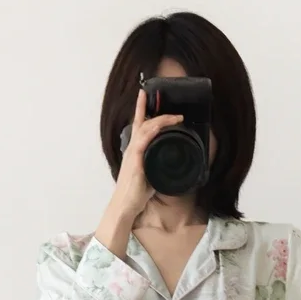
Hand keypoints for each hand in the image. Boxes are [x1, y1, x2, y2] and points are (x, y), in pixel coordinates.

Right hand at [112, 86, 184, 220]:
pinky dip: (151, 133)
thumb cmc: (135, 193)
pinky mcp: (135, 163)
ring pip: (144, 129)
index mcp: (135, 150)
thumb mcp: (151, 176)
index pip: (138, 124)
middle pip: (142, 122)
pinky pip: (142, 143)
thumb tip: (170, 163)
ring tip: (175, 117)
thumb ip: (158, 166)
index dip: (140, 108)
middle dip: (154, 110)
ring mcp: (132, 154)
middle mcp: (132, 149)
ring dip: (160, 121)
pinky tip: (158, 127)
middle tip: (170, 106)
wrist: (125, 205)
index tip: (144, 94)